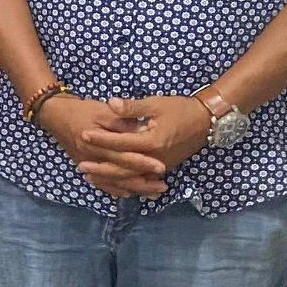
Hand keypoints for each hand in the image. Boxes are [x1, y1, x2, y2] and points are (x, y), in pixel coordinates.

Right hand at [35, 95, 163, 198]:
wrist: (55, 115)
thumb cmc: (81, 110)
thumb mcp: (103, 111)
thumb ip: (123, 121)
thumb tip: (144, 130)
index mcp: (97, 144)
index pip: (123, 156)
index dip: (142, 162)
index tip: (162, 167)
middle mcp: (92, 158)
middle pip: (120, 175)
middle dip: (143, 182)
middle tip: (163, 187)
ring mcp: (88, 165)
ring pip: (113, 182)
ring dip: (134, 189)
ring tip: (153, 193)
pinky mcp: (86, 166)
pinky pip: (102, 183)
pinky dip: (116, 190)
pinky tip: (129, 193)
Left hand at [79, 96, 211, 195]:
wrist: (206, 121)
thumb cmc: (180, 109)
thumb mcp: (156, 104)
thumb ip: (132, 107)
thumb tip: (110, 103)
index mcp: (152, 141)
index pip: (121, 143)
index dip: (101, 139)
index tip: (83, 134)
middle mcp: (156, 158)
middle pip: (123, 167)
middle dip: (101, 167)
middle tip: (80, 166)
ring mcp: (160, 166)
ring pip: (131, 177)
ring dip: (110, 178)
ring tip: (90, 177)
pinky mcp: (163, 168)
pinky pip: (141, 179)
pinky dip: (126, 183)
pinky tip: (112, 183)